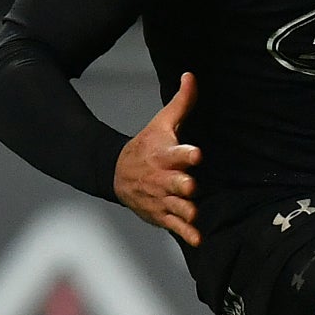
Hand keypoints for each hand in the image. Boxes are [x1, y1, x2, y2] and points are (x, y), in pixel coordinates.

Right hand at [115, 72, 202, 246]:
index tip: (196, 153)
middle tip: (189, 185)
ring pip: (176, 206)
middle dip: (182, 184)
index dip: (185, 154)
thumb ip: (181, 102)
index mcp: (164, 155)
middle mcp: (163, 178)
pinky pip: (175, 226)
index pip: (176, 153)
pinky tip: (197, 240)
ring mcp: (161, 198)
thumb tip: (191, 74)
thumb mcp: (162, 123)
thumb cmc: (147, 146)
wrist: (117, 173)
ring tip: (192, 213)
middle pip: (175, 183)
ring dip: (184, 209)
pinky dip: (185, 233)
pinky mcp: (162, 214)